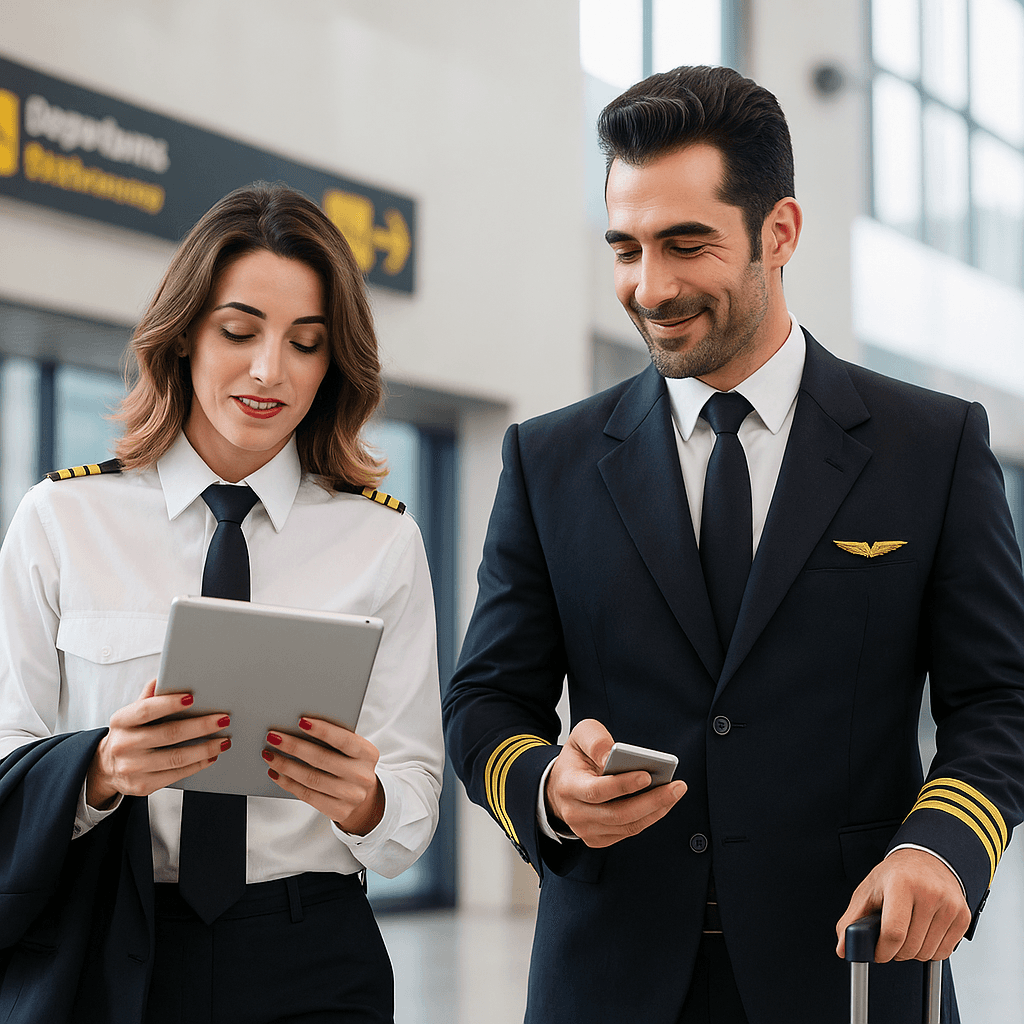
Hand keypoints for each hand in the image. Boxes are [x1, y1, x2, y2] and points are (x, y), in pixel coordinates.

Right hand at [86, 680, 229, 808]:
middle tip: (223, 719)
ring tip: (224, 740)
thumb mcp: (132, 713)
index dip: (169, 703)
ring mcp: (131, 768)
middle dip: (200, 726)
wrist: (107, 767)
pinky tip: (211, 756)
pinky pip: (175, 775)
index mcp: (121, 721)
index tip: (193, 697)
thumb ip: (149, 696)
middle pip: (168, 734)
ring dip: (205, 748)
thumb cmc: (130, 733)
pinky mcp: (142, 785)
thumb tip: (164, 678)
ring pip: (176, 758)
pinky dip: (197, 765)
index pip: (146, 710)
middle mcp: (124, 745)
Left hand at [262, 718, 383, 835]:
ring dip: (286, 765)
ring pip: (311, 779)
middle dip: (294, 747)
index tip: (301, 721)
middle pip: (322, 759)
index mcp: (368, 753)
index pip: (344, 740)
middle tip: (273, 736)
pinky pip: (307, 796)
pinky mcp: (338, 811)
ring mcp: (351, 796)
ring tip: (269, 754)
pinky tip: (276, 773)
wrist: (365, 798)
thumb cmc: (351, 764)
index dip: (322, 730)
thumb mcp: (353, 750)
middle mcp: (362, 775)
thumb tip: (300, 726)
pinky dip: (288, 783)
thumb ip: (335, 740)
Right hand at [544, 719, 685, 847]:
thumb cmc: (576, 759)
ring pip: (627, 826)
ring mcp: (586, 830)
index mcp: (568, 786)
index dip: (622, 785)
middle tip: (677, 787)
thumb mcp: (580, 736)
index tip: (647, 775)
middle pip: (618, 814)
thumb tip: (613, 756)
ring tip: (676, 792)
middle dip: (652, 801)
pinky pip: (629, 831)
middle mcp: (575, 813)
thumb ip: (596, 741)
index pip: (596, 791)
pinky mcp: (598, 839)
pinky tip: (663, 803)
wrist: (560, 786)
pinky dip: (649, 818)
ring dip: (656, 810)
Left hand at [835, 848, 971, 961]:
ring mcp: (949, 904)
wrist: (926, 859)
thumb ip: (852, 920)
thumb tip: (843, 948)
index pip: (894, 932)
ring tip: (906, 933)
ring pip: (928, 952)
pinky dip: (931, 951)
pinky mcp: (962, 915)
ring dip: (913, 952)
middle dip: (896, 952)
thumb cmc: (895, 875)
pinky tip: (922, 933)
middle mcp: (928, 892)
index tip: (878, 953)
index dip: (883, 951)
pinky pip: (945, 952)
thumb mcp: (868, 890)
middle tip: (890, 940)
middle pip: (910, 946)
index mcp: (901, 883)